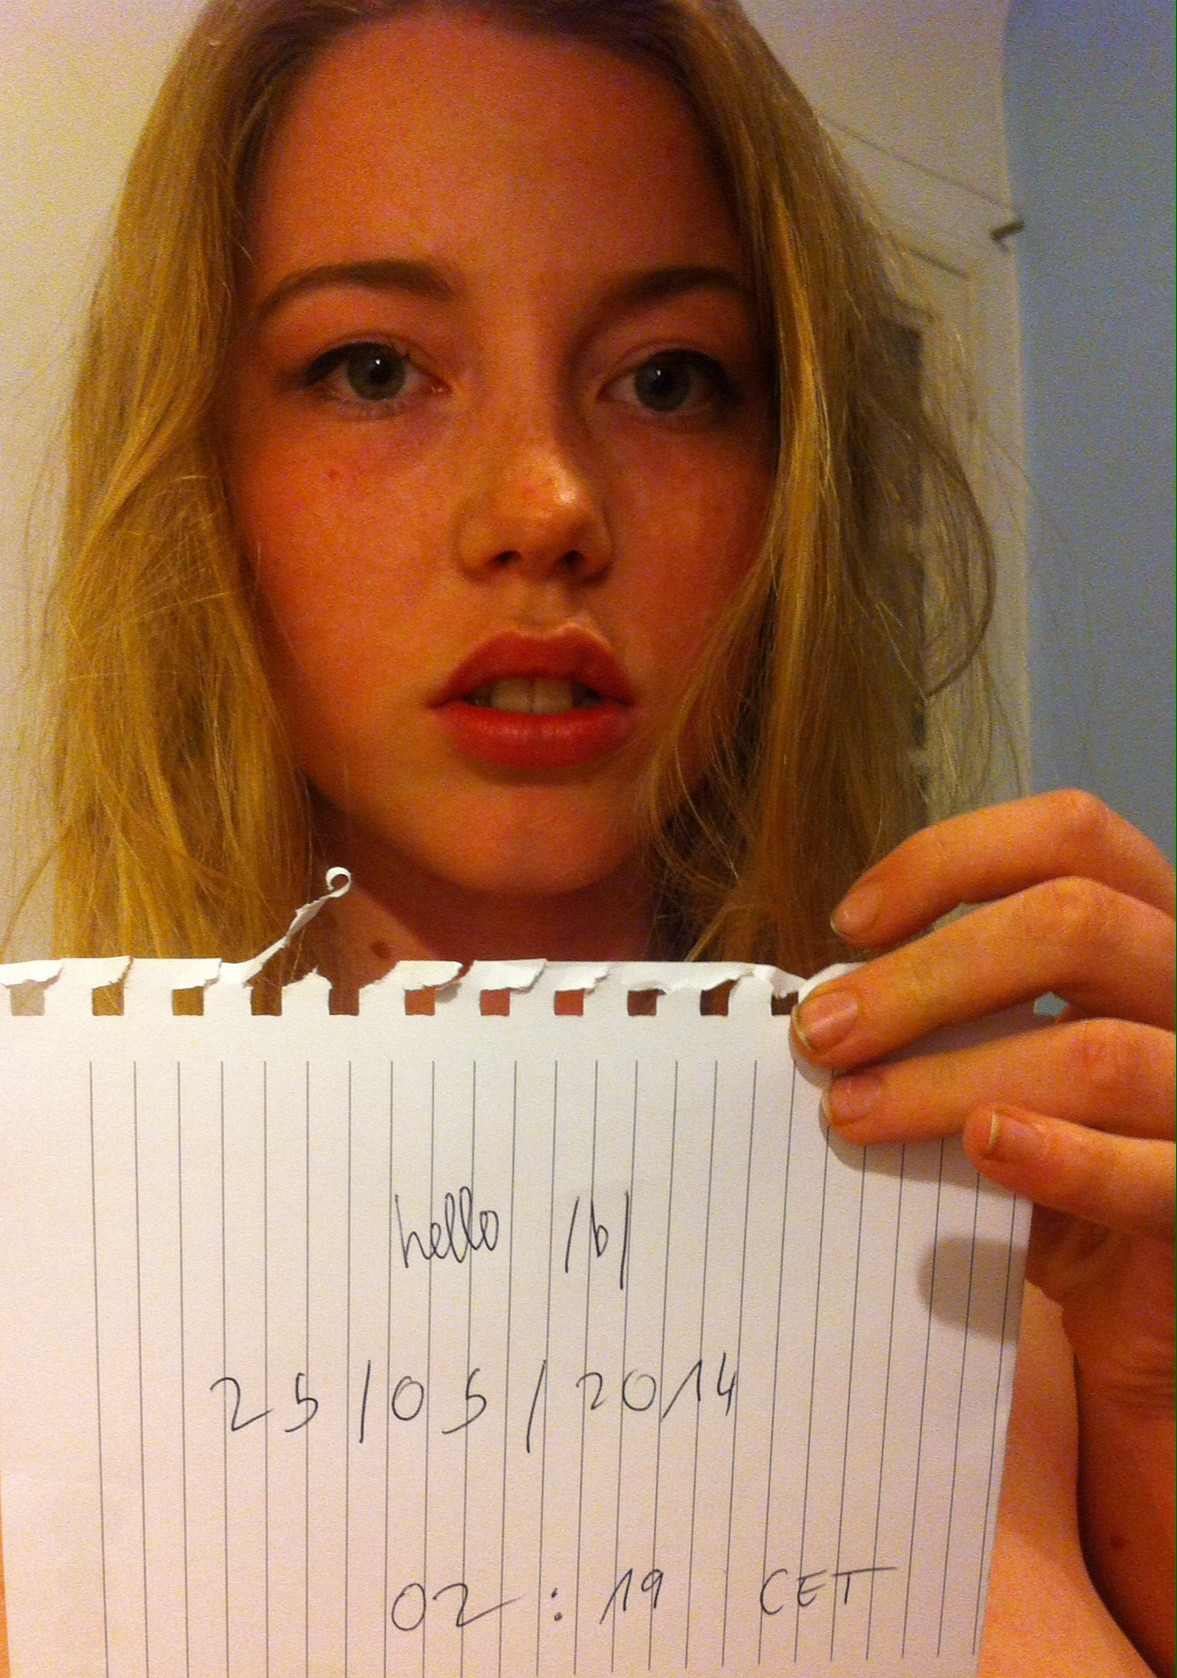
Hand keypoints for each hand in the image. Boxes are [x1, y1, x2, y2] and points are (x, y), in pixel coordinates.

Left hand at [790, 790, 1173, 1670]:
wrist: (1132, 1296)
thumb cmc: (1053, 1151)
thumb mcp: (1003, 1060)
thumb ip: (946, 1016)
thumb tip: (822, 1000)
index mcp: (1145, 926)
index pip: (1073, 835)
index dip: (953, 859)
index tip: (849, 924)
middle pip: (1077, 923)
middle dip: (926, 973)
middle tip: (823, 1034)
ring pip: (1098, 1051)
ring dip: (951, 1076)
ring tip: (850, 1112)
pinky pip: (1159, 1172)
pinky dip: (1064, 1158)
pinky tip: (984, 1149)